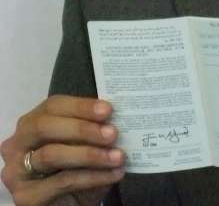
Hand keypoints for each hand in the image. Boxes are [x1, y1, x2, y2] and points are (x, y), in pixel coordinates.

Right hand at [0, 96, 124, 205]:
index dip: (80, 106)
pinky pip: (63, 181)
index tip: (108, 110)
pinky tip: (114, 174)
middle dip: (82, 129)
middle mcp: (17, 145)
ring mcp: (17, 172)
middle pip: (45, 127)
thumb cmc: (78, 168)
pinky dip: (93, 176)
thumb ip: (95, 128)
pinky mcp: (26, 196)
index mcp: (32, 124)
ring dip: (90, 154)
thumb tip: (118, 117)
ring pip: (51, 155)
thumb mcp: (86, 145)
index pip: (53, 106)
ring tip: (118, 156)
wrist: (71, 203)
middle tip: (112, 133)